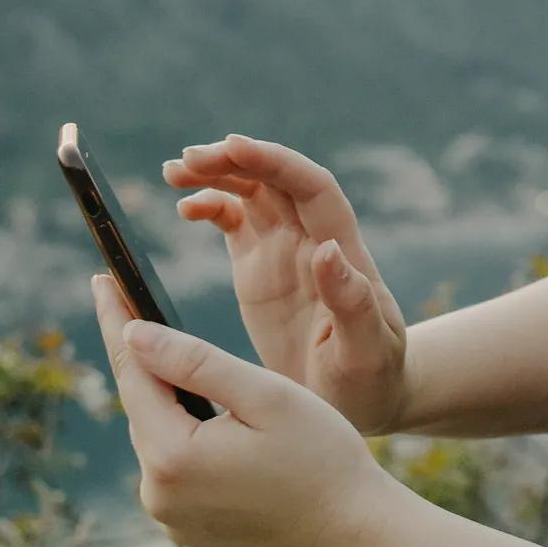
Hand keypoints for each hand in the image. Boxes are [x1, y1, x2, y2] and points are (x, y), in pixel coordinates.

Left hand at [90, 272, 400, 546]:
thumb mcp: (266, 396)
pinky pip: (175, 466)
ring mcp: (170, 517)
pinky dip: (184, 434)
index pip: (132, 372)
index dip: (116, 321)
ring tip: (176, 356)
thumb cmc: (323, 459)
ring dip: (168, 398)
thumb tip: (134, 334)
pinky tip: (206, 414)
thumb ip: (195, 361)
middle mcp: (158, 494)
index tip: (101, 280)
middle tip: (134, 302)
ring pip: (158, 436)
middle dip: (144, 357)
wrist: (355, 537)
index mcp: (173, 457)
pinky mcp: (187, 528)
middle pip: (142, 406)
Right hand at [162, 133, 412, 435]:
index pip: (313, 188)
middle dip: (235, 160)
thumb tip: (329, 250)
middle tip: (187, 159)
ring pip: (253, 191)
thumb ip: (352, 304)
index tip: (234, 146)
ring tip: (175, 171)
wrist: (363, 400)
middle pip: (277, 179)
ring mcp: (286, 251)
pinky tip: (185, 208)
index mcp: (344, 253)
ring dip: (217, 174)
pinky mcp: (260, 268)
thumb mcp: (367, 351)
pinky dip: (210, 206)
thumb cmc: (372, 379)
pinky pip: (235, 221)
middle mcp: (314, 241)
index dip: (276, 162)